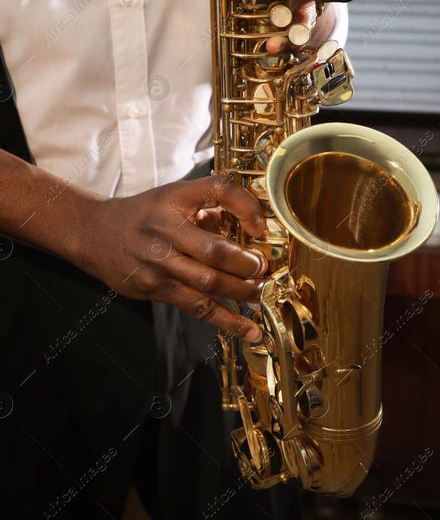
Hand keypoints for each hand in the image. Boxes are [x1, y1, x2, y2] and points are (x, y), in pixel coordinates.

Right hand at [81, 176, 265, 340]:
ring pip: (208, 283)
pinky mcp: (155, 289)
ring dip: (242, 291)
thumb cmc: (144, 214)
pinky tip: (249, 328)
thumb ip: (209, 206)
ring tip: (260, 291)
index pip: (217, 191)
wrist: (96, 234)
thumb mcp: (174, 196)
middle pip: (215, 250)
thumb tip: (249, 227)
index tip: (259, 225)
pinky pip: (197, 308)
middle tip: (263, 267)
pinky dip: (228, 321)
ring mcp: (159, 263)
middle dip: (247, 263)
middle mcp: (166, 230)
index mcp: (175, 198)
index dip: (245, 206)